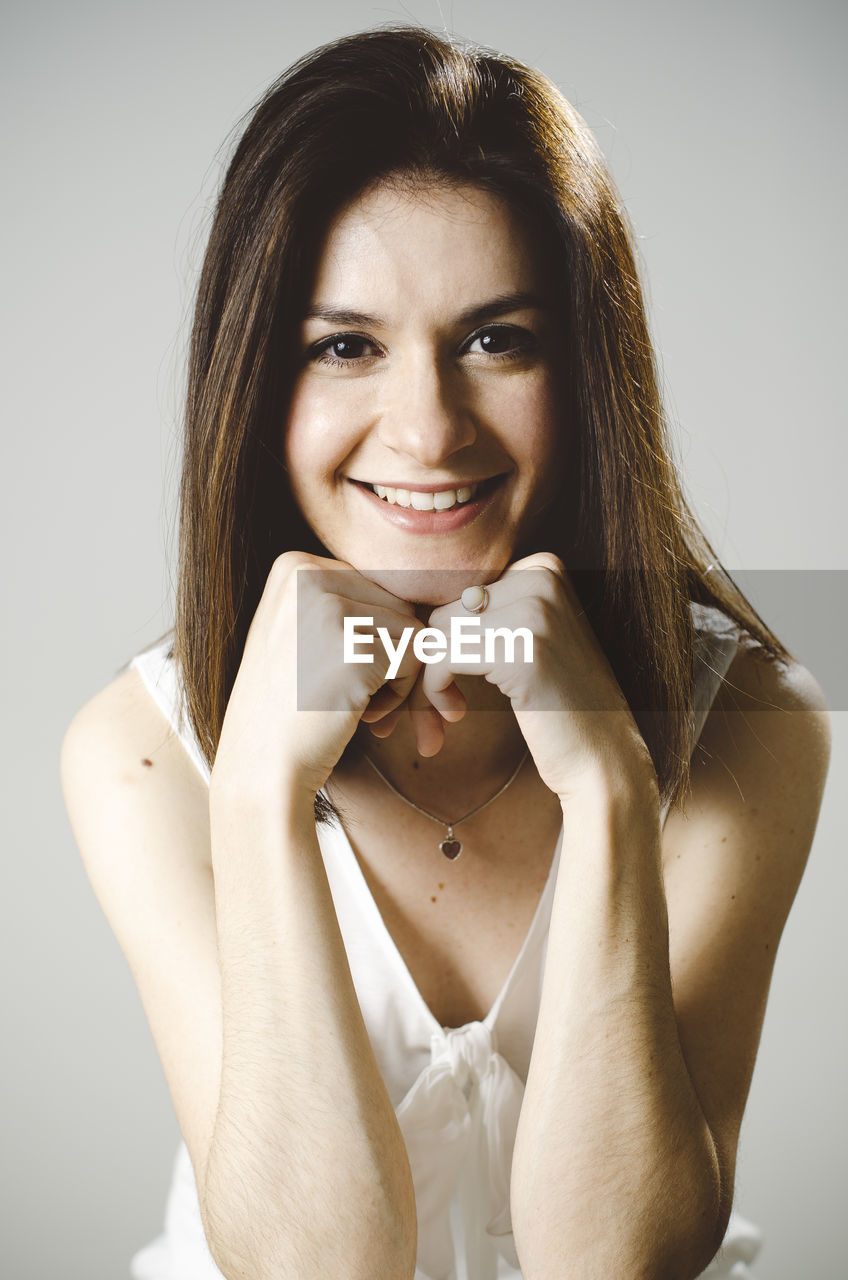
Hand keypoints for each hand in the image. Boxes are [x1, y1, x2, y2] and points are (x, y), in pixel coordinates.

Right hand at [211, 552, 429, 800]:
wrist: (261, 767)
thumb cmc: (288, 709)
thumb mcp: (301, 633)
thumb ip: (347, 601)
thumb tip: (428, 582)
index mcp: (294, 565)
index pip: (374, 588)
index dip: (374, 638)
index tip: (349, 676)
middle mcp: (307, 573)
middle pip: (396, 604)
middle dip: (392, 657)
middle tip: (361, 700)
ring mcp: (330, 607)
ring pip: (410, 629)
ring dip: (398, 677)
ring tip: (358, 706)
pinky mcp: (355, 644)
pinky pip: (416, 656)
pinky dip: (403, 693)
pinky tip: (363, 715)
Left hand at [418, 553, 655, 800]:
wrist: (603, 757)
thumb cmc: (559, 705)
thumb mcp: (527, 639)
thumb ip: (488, 611)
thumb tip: (417, 600)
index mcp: (543, 566)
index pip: (457, 590)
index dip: (445, 639)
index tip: (450, 680)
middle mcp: (541, 576)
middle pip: (443, 610)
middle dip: (433, 661)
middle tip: (444, 704)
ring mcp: (533, 610)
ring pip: (436, 633)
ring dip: (429, 680)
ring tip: (449, 712)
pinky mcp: (519, 648)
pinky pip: (441, 657)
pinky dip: (433, 691)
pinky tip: (455, 714)